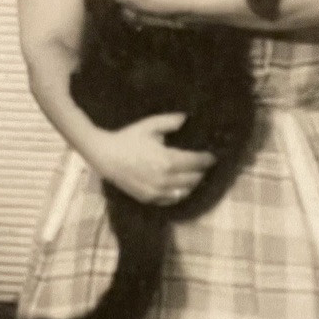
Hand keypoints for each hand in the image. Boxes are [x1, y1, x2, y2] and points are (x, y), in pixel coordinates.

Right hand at [88, 113, 214, 204]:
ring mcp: (157, 192)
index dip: (207, 159)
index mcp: (168, 160)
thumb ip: (170, 122)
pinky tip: (181, 186)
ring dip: (193, 183)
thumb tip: (187, 118)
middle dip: (202, 171)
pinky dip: (180, 193)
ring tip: (195, 175)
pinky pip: (172, 200)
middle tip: (205, 165)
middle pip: (194, 179)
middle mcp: (165, 179)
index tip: (212, 156)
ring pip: (185, 191)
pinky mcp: (149, 198)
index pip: (196, 162)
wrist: (105, 156)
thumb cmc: (128, 138)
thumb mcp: (150, 125)